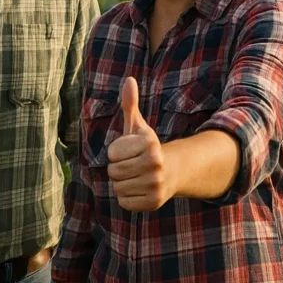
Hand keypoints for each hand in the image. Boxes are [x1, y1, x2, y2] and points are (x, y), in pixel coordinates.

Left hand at [107, 76, 172, 211]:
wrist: (172, 172)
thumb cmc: (145, 147)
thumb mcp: (137, 126)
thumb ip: (130, 104)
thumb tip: (129, 80)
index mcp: (149, 143)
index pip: (111, 153)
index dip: (116, 152)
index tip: (129, 151)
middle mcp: (156, 163)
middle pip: (113, 171)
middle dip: (117, 169)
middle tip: (132, 166)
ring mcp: (156, 184)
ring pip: (117, 187)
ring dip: (122, 183)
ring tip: (136, 177)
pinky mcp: (154, 203)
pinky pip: (123, 201)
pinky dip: (127, 197)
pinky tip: (139, 189)